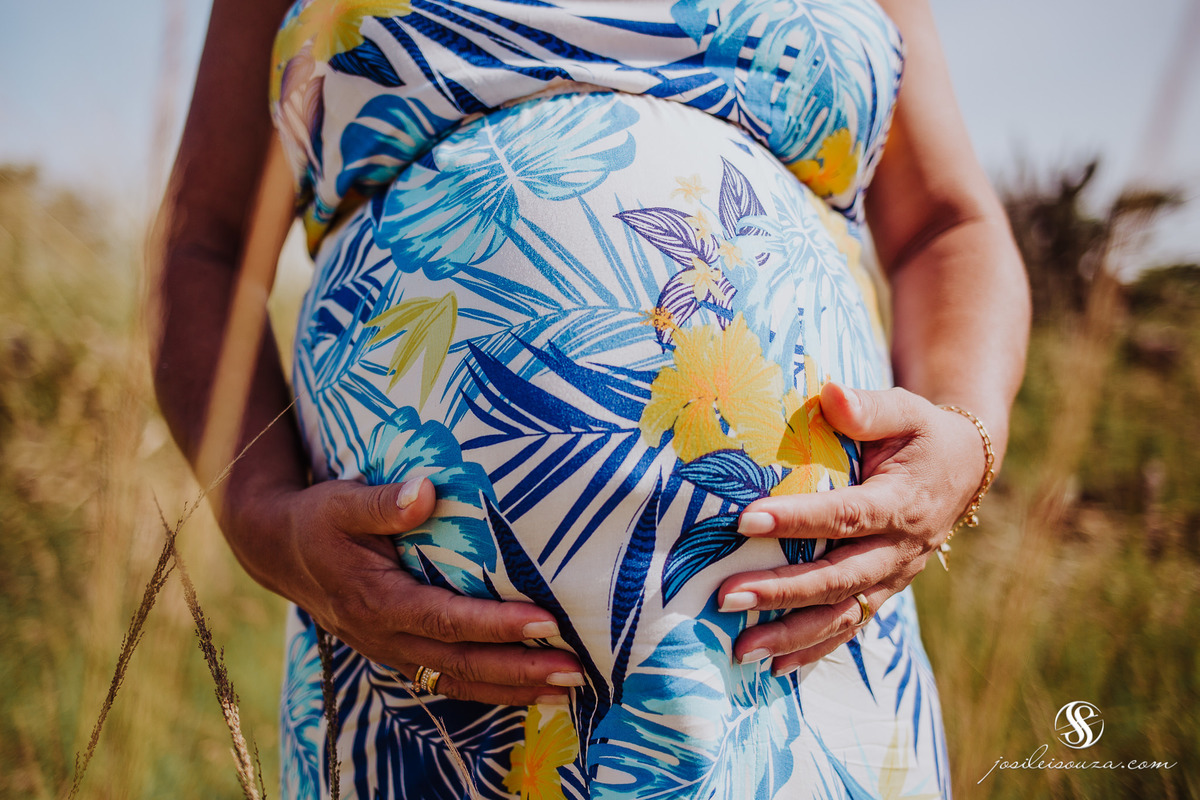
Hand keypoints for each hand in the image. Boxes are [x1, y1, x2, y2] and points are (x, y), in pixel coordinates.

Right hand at [237, 477, 584, 705]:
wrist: (282, 553)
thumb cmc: (320, 521)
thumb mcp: (341, 501)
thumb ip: (382, 502)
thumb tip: (424, 492)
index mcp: (377, 600)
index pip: (445, 619)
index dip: (495, 624)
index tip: (544, 622)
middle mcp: (387, 636)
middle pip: (460, 664)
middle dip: (519, 670)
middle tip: (574, 669)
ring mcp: (393, 652)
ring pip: (458, 682)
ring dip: (513, 689)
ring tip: (567, 688)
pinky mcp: (401, 654)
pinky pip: (449, 681)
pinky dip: (491, 690)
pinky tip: (531, 690)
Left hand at [717, 382, 990, 675]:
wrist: (964, 468)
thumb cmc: (921, 433)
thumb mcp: (906, 409)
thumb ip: (868, 406)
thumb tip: (829, 393)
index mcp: (901, 502)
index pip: (845, 515)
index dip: (797, 519)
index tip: (745, 520)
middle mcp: (899, 549)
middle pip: (836, 578)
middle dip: (780, 592)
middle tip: (726, 596)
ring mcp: (893, 577)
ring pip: (841, 615)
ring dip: (790, 636)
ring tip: (740, 649)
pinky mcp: (883, 592)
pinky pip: (849, 627)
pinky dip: (813, 651)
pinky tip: (773, 668)